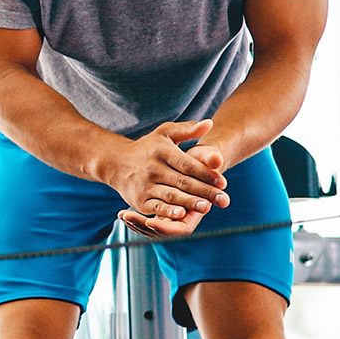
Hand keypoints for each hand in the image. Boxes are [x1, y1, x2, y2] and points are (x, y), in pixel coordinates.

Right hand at [102, 120, 229, 223]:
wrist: (116, 163)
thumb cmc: (148, 148)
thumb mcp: (165, 133)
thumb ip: (188, 129)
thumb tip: (209, 123)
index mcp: (162, 151)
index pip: (187, 164)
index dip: (206, 173)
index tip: (223, 182)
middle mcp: (153, 168)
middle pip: (183, 181)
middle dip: (204, 191)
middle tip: (223, 199)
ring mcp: (145, 185)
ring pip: (171, 195)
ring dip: (190, 202)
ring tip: (207, 207)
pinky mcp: (140, 200)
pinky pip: (157, 207)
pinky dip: (168, 212)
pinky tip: (181, 215)